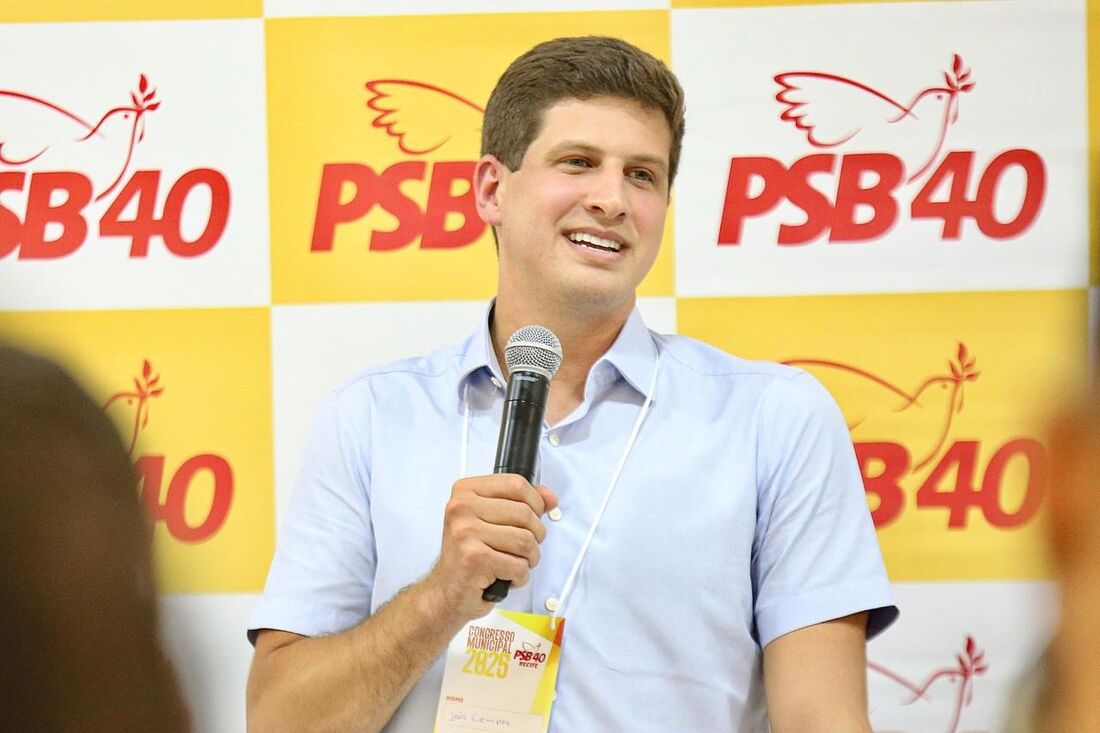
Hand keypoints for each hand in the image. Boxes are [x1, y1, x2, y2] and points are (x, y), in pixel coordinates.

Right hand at [424, 474, 557, 622]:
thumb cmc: (469, 556)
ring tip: (515, 562)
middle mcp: (462, 508)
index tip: (535, 516)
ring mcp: (466, 532)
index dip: (535, 502)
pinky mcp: (474, 558)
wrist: (446, 591)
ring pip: (526, 540)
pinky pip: (519, 566)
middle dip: (535, 535)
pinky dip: (520, 576)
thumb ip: (521, 502)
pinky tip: (506, 577)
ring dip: (529, 558)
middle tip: (523, 547)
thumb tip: (549, 497)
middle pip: (525, 513)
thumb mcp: (491, 520)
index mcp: (466, 491)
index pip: (516, 484)